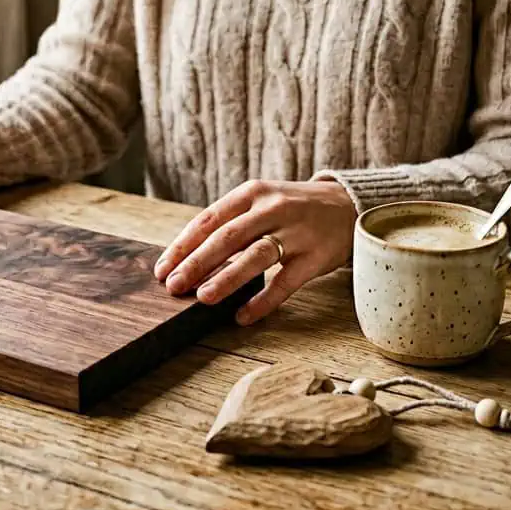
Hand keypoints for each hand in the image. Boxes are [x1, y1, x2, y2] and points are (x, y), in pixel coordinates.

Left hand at [154, 180, 357, 324]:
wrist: (348, 205)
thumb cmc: (293, 208)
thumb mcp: (261, 202)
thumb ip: (230, 223)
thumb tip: (187, 258)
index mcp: (252, 193)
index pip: (209, 219)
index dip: (183, 246)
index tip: (162, 269)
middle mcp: (272, 208)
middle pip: (228, 237)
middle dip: (196, 263)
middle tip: (174, 286)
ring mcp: (296, 232)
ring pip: (255, 256)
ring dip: (226, 277)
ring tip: (203, 298)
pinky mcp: (316, 255)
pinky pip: (286, 282)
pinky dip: (263, 300)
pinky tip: (243, 316)